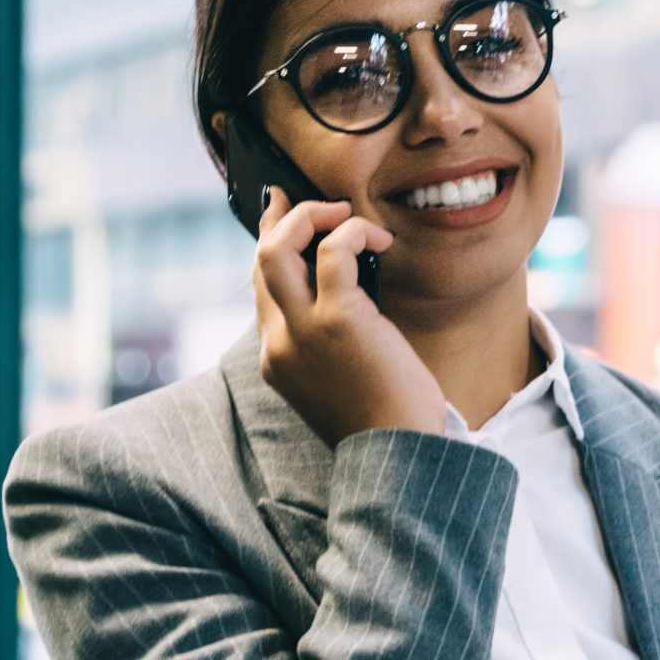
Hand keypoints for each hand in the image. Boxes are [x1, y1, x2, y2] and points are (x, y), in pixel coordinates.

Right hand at [252, 186, 444, 443]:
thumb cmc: (386, 424)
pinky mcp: (338, 321)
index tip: (284, 222)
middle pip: (260, 262)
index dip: (274, 252)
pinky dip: (352, 232)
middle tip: (313, 201)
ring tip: (344, 214)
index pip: (262, 292)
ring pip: (277, 248)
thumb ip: (330, 346)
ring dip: (309, 217)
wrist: (399, 458)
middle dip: (281, 221)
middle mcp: (279, 343)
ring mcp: (303, 332)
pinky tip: (378, 239)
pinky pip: (333, 252)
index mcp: (276, 360)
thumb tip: (353, 300)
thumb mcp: (341, 384)